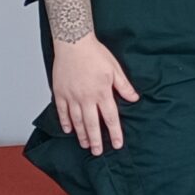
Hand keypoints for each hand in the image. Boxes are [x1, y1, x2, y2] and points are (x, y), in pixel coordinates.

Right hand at [51, 34, 136, 153]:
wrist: (73, 43)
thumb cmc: (94, 53)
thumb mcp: (115, 68)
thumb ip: (124, 86)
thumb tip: (134, 98)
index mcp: (102, 92)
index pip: (111, 117)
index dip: (115, 132)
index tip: (117, 144)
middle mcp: (86, 97)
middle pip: (92, 124)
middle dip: (96, 140)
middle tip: (98, 152)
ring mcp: (71, 96)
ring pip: (77, 120)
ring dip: (81, 134)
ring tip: (85, 144)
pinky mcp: (60, 92)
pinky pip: (62, 112)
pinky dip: (65, 122)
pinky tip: (69, 130)